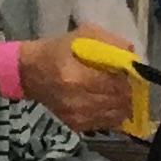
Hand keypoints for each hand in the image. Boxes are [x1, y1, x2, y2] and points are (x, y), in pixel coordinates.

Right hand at [19, 36, 134, 135]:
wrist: (28, 73)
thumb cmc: (56, 50)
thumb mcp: (83, 35)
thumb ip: (111, 42)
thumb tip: (133, 57)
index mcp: (78, 76)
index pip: (118, 83)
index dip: (129, 77)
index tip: (127, 71)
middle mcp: (78, 100)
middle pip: (120, 101)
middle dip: (128, 91)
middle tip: (125, 82)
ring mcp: (77, 116)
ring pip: (117, 115)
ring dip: (122, 104)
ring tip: (117, 93)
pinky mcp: (76, 125)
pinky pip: (107, 123)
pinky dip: (112, 114)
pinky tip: (107, 102)